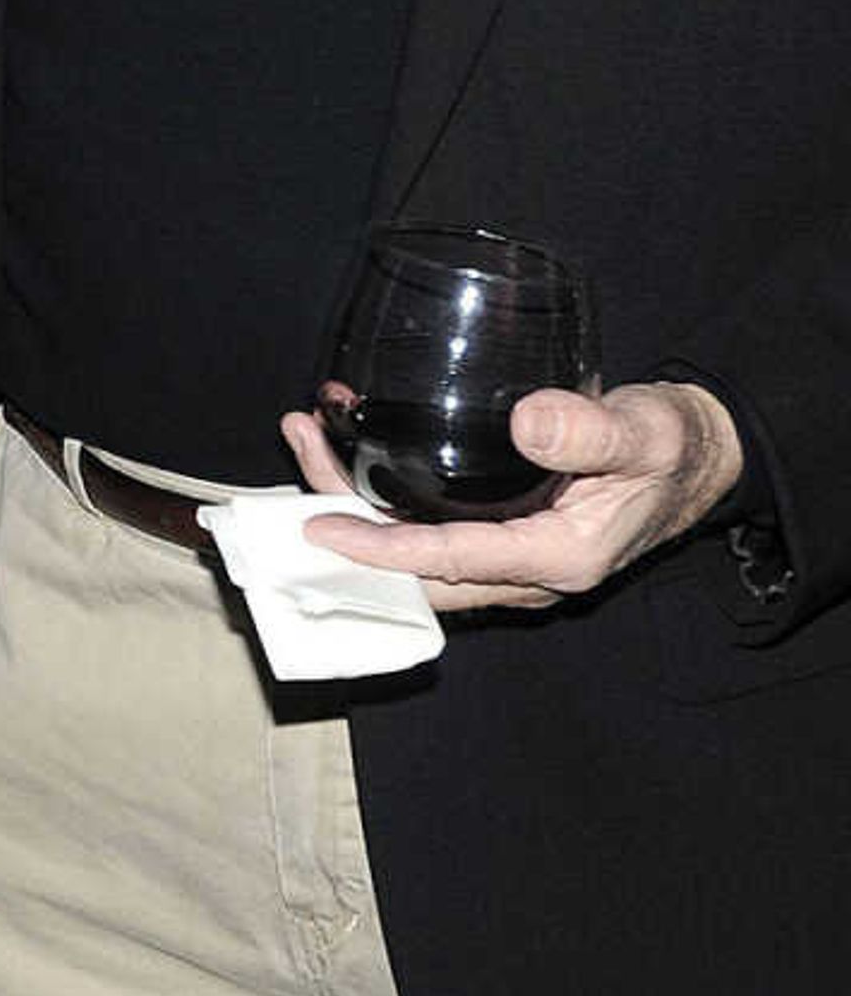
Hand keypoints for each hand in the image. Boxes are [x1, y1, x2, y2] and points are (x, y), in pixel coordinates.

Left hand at [284, 379, 746, 611]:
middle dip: (344, 514)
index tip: (318, 524)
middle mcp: (526, 572)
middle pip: (412, 567)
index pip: (447, 563)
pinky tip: (352, 442)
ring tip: (311, 429)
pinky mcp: (499, 537)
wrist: (693, 459)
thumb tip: (527, 423)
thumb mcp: (642, 432)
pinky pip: (426, 532)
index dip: (379, 547)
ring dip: (353, 497)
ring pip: (411, 550)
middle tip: (303, 441)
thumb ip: (590, 432)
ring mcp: (509, 559)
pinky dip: (380, 494)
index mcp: (558, 558)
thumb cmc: (669, 446)